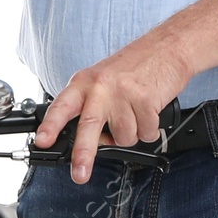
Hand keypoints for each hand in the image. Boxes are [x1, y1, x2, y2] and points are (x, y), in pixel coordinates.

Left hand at [34, 0, 217, 184]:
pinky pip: (145, 130)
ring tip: (143, 112)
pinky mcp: (146, 94)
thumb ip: (97, 109)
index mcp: (87, 80)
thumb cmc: (142, 67)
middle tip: (78, 173)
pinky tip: (155, 108)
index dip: (52, 126)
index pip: (64, 105)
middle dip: (84, 151)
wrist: (177, 44)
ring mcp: (122, 89)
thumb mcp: (111, 84)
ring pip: (125, 135)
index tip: (39, 145)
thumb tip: (87, 143)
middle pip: (87, 125)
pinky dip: (152, 126)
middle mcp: (100, 83)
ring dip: (137, 130)